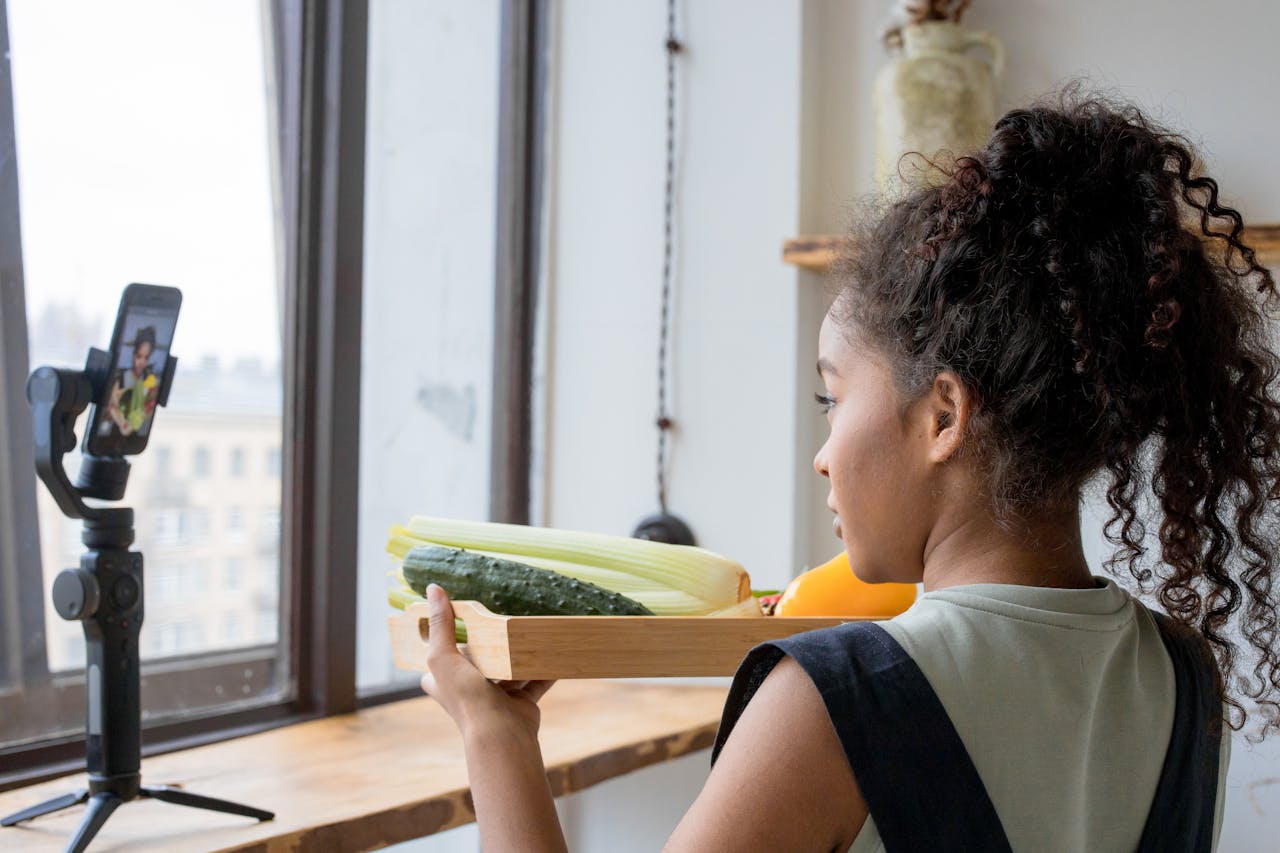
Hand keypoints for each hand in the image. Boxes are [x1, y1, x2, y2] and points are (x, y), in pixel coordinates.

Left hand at [419, 584, 554, 740]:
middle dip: (489, 643)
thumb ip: (441, 624)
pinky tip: (553, 651)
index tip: (461, 617)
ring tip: (530, 629)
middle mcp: (468, 690)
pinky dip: (545, 668)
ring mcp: (496, 697)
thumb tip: (433, 588)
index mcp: (443, 682)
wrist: (501, 734)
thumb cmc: (466, 697)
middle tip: (501, 616)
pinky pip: (535, 680)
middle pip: (478, 660)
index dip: (446, 639)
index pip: (439, 657)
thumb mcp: (443, 656)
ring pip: (509, 669)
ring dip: (519, 653)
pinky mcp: (520, 702)